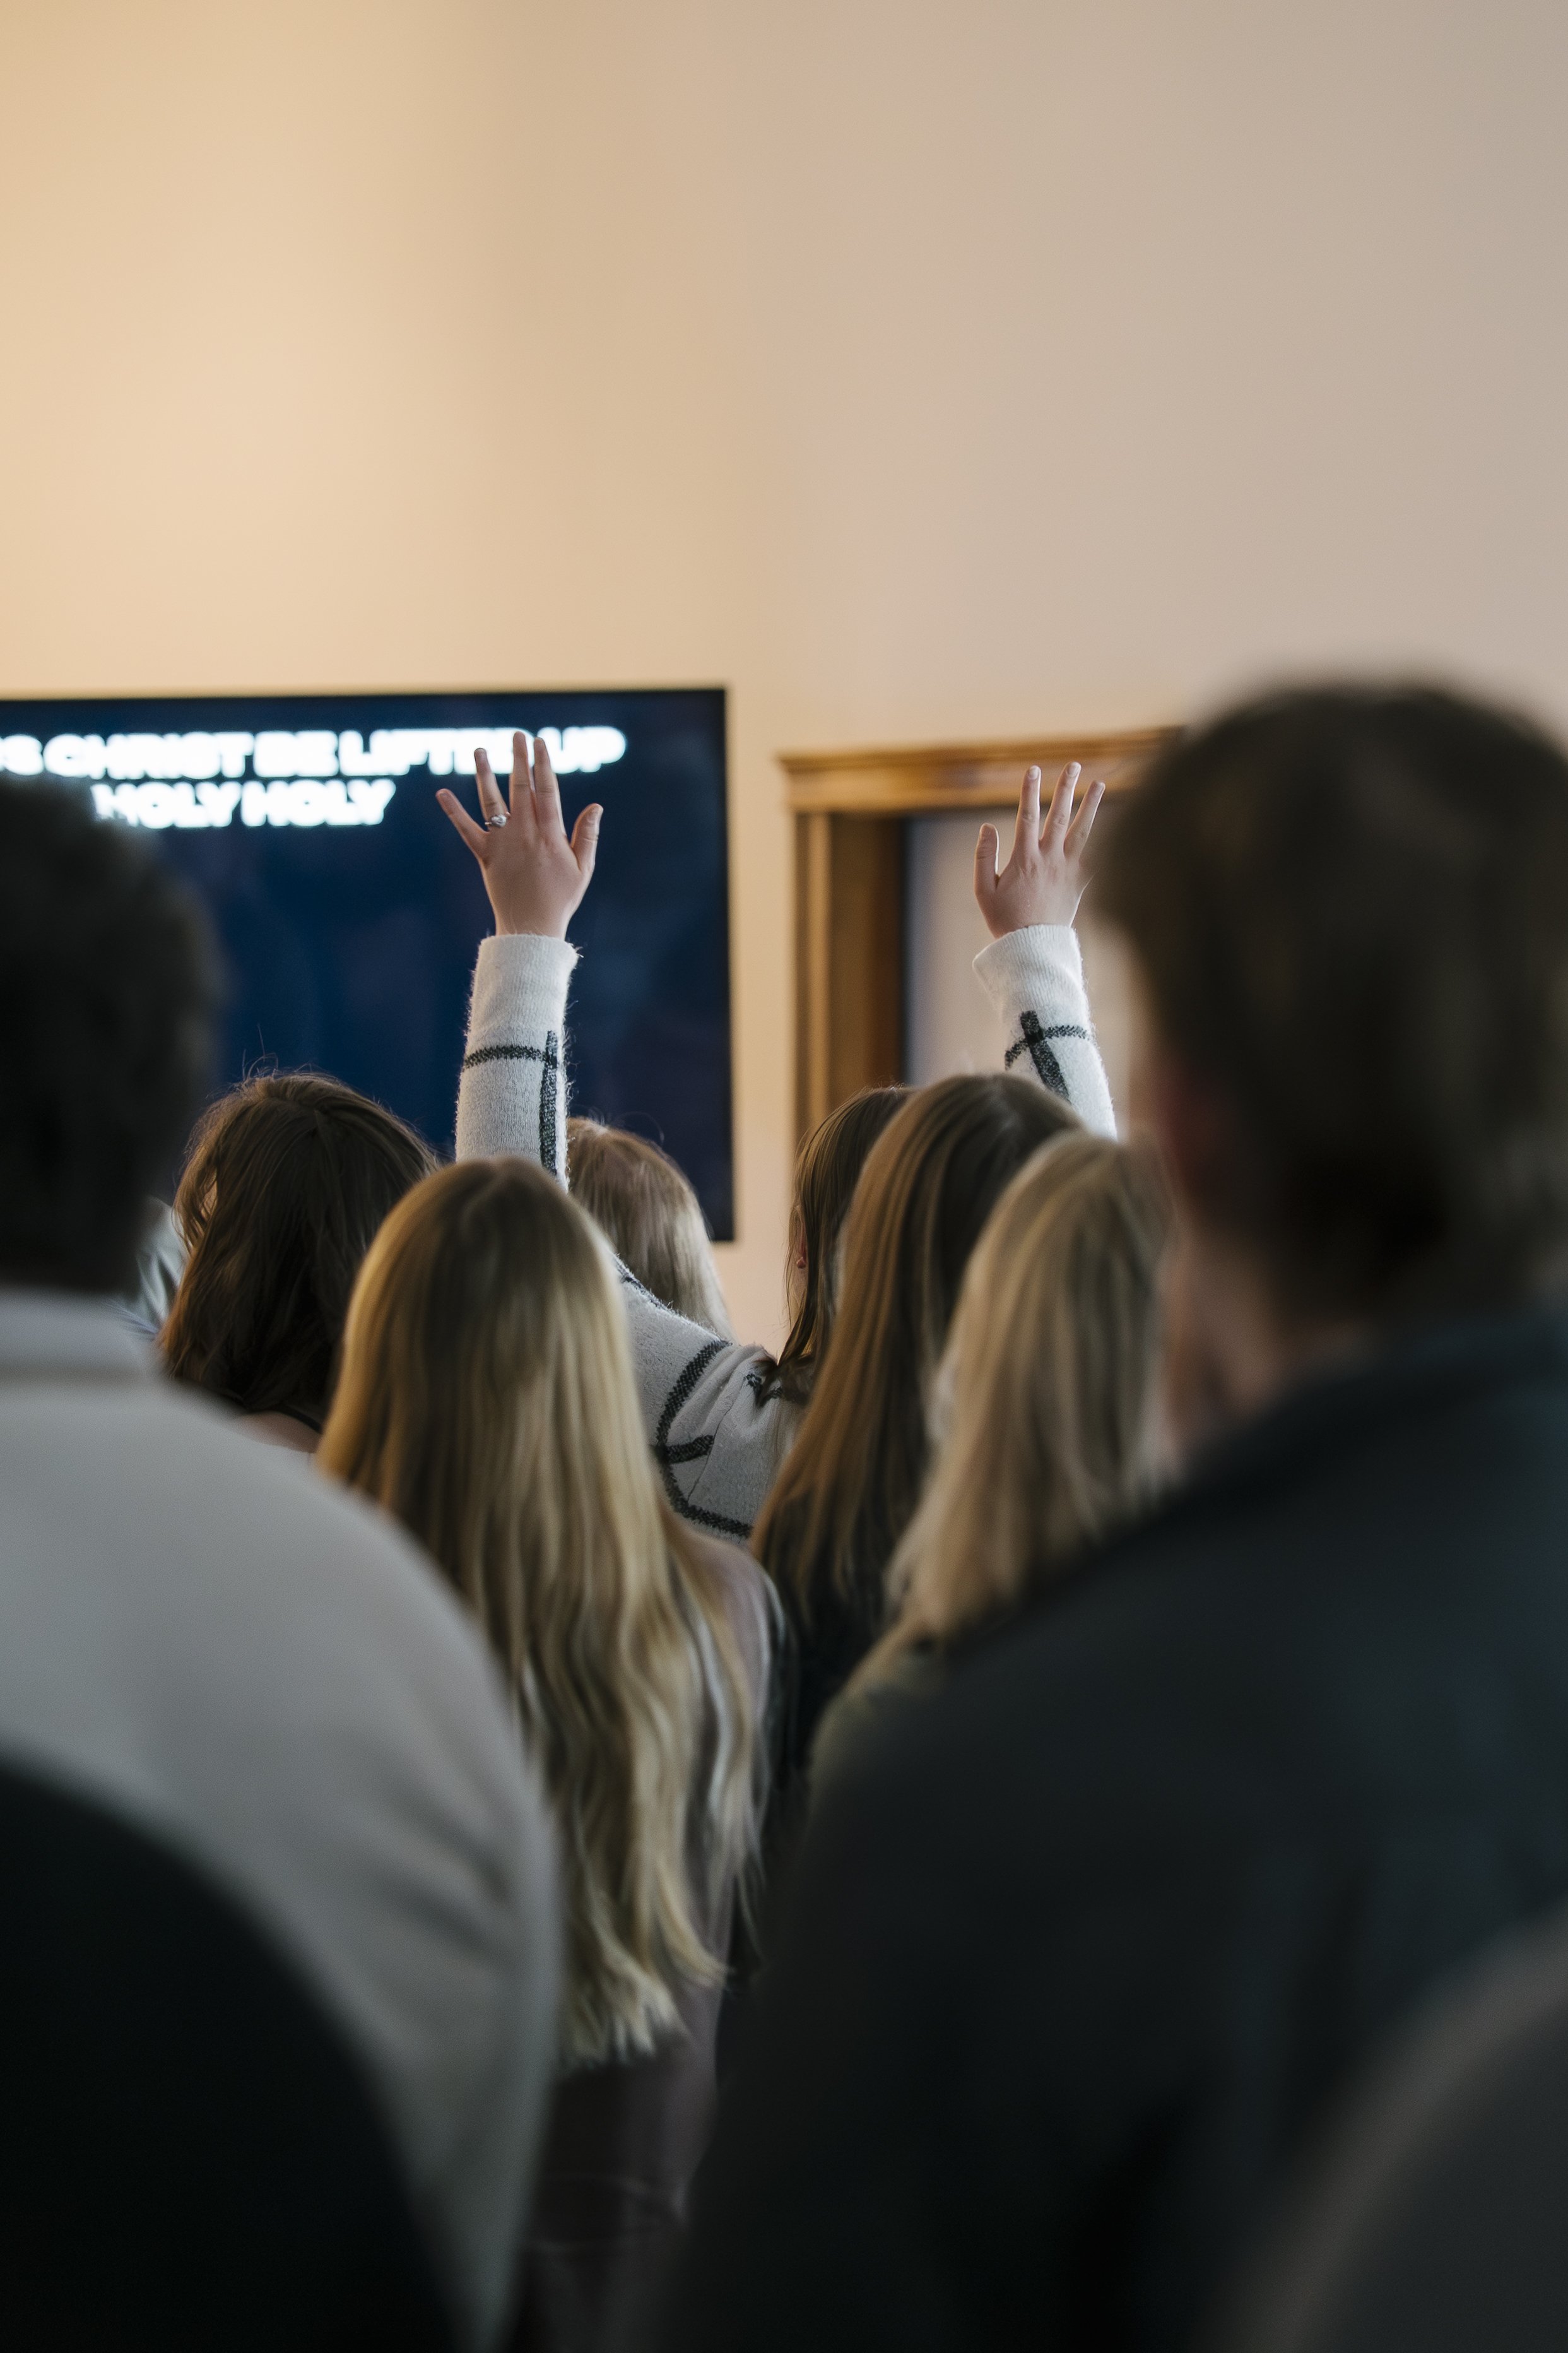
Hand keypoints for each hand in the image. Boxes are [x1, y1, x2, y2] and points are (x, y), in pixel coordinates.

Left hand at [437, 732, 601, 938]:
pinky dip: (453, 812)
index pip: (546, 790)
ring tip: (479, 751)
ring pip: (491, 801)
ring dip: (485, 774)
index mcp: (550, 834)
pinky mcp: (485, 855)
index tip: (541, 743)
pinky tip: (442, 793)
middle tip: (517, 735)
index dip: (543, 764)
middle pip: (520, 787)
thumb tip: (596, 806)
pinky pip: (466, 830)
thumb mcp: (583, 868)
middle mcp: (524, 833)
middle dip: (519, 758)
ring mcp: (502, 843)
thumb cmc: (561, 899)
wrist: (530, 927)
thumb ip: (587, 836)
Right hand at [974, 761, 1105, 938]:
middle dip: (1066, 788)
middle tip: (1074, 766)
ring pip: (1082, 832)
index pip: (1027, 816)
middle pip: (1059, 816)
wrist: (1033, 948)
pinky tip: (1118, 825)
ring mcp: (1067, 871)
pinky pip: (1098, 860)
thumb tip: (986, 826)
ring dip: (1092, 806)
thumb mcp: (983, 890)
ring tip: (1100, 784)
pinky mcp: (1081, 884)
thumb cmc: (1005, 921)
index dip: (1029, 790)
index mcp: (1024, 859)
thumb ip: (982, 856)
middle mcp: (1049, 860)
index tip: (1032, 769)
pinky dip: (1108, 842)